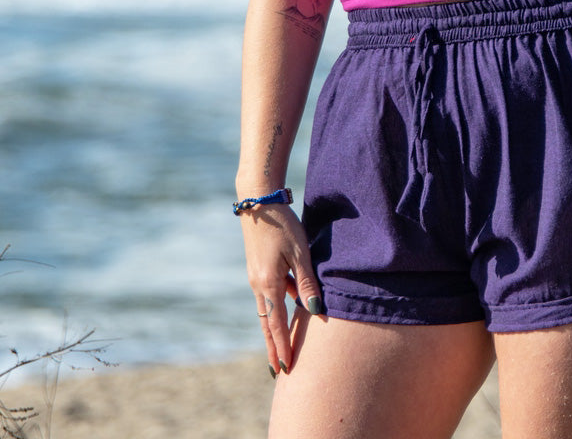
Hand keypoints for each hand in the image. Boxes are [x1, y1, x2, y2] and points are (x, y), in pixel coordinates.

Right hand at [241, 202, 322, 372]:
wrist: (258, 201)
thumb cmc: (283, 225)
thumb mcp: (300, 252)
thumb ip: (307, 283)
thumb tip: (315, 312)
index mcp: (268, 284)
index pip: (276, 324)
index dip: (282, 346)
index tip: (286, 368)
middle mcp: (258, 285)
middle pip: (267, 323)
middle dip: (273, 346)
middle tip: (278, 370)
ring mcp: (256, 276)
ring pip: (267, 310)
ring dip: (274, 330)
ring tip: (281, 348)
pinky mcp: (258, 268)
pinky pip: (268, 295)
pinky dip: (276, 308)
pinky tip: (289, 308)